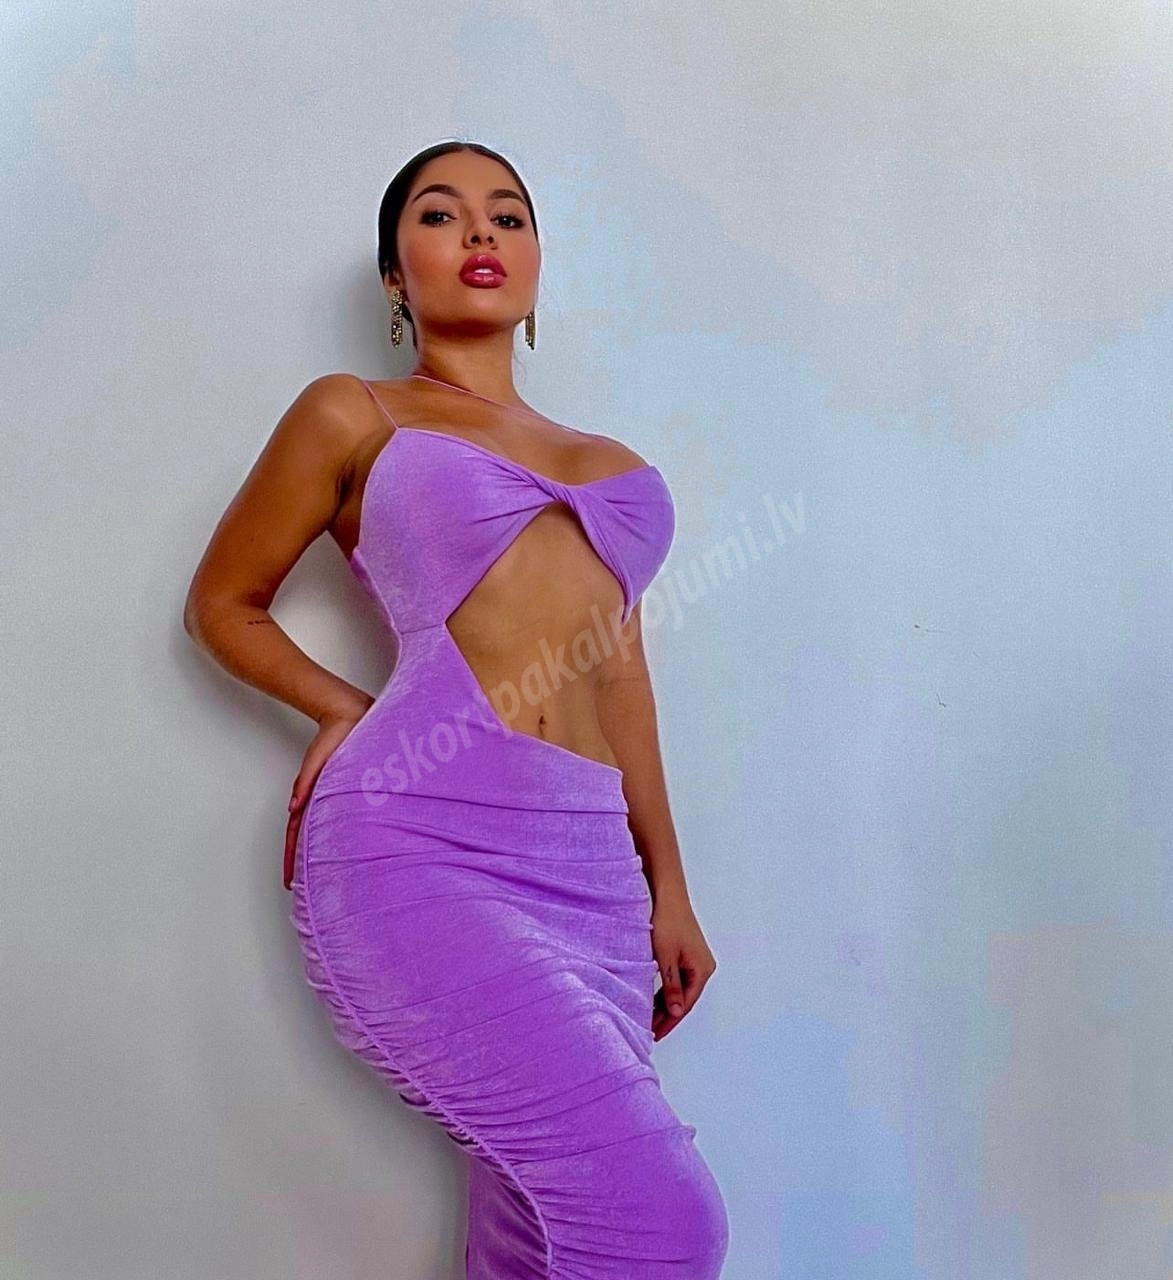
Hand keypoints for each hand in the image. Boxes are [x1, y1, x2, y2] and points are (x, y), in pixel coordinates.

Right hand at [283, 697, 373, 889]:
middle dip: (301, 865)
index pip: (298, 835)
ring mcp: (330, 796)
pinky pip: (333, 819)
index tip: (289, 882)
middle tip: (299, 891)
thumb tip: (294, 807)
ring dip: (314, 854)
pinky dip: (330, 836)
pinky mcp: (342, 789)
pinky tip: (337, 849)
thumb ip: (307, 782)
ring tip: (315, 878)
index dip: (293, 860)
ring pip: (319, 832)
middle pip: (306, 839)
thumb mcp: (319, 760)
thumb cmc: (337, 735)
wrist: (351, 716)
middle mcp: (320, 799)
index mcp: (312, 795)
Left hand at [650, 891, 716, 1041]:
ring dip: (666, 1003)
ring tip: (650, 1019)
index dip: (670, 1020)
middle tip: (651, 1031)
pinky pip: (678, 979)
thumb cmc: (668, 923)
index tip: (656, 1033)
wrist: (669, 896)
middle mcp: (703, 967)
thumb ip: (671, 986)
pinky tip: (654, 999)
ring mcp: (696, 961)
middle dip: (668, 1015)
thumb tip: (676, 1012)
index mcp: (702, 970)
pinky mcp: (687, 955)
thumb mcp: (665, 958)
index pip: (685, 1004)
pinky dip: (666, 990)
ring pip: (681, 989)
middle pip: (685, 998)